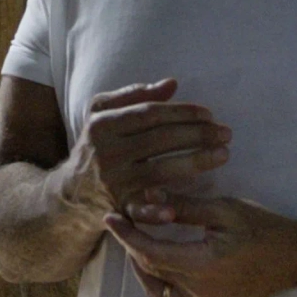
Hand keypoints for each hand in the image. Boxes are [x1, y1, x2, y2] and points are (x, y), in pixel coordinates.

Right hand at [51, 78, 230, 226]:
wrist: (71, 192)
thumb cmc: (96, 146)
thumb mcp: (102, 114)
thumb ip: (135, 96)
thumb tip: (171, 84)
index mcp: (103, 125)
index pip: (151, 114)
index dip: (183, 113)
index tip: (209, 114)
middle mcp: (107, 152)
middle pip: (160, 140)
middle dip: (198, 135)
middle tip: (226, 134)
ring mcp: (113, 182)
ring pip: (160, 171)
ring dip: (196, 163)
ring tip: (224, 154)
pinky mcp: (118, 208)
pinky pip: (140, 211)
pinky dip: (156, 212)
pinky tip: (176, 209)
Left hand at [106, 195, 296, 296]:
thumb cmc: (263, 228)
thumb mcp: (224, 209)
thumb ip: (184, 205)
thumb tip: (146, 196)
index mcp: (204, 265)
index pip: (150, 252)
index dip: (127, 235)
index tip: (111, 217)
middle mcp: (202, 293)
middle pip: (150, 271)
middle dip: (132, 247)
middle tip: (124, 225)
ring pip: (158, 293)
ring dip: (143, 270)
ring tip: (140, 245)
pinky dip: (161, 289)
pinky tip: (161, 268)